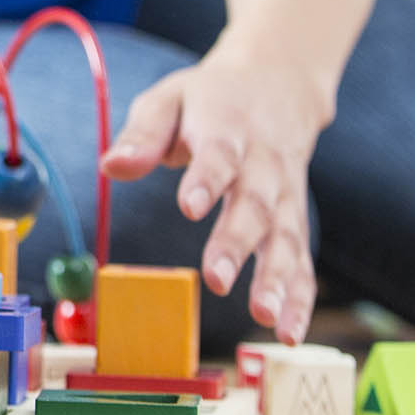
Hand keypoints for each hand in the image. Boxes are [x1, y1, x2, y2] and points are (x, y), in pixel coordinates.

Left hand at [99, 35, 333, 343]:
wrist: (277, 83)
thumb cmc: (208, 99)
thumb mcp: (170, 99)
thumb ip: (143, 134)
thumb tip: (110, 166)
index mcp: (226, 127)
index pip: (218, 155)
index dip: (206, 180)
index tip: (189, 206)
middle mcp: (263, 163)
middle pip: (255, 203)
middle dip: (236, 243)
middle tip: (215, 279)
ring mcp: (286, 193)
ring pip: (286, 236)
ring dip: (277, 278)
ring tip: (264, 317)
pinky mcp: (295, 218)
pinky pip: (303, 259)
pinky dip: (301, 297)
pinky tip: (290, 332)